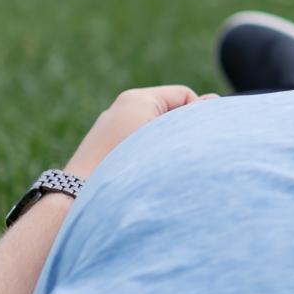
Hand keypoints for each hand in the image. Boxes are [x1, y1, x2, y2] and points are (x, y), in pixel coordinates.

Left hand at [65, 85, 215, 178]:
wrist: (80, 198)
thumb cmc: (131, 166)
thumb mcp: (169, 138)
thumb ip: (192, 117)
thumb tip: (213, 101)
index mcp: (137, 99)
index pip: (184, 95)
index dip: (198, 114)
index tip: (201, 139)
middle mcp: (120, 109)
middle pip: (167, 112)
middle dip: (179, 130)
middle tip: (186, 153)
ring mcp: (109, 130)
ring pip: (150, 130)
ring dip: (162, 145)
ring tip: (165, 167)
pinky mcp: (102, 151)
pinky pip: (133, 145)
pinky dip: (145, 156)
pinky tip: (146, 175)